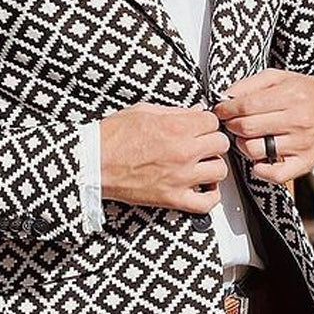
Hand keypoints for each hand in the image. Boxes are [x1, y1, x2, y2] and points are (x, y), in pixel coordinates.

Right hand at [100, 102, 229, 212]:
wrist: (93, 163)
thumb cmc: (112, 138)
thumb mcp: (143, 112)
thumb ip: (174, 112)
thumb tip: (195, 111)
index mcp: (176, 127)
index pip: (212, 122)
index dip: (206, 123)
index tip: (199, 127)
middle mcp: (182, 152)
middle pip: (220, 144)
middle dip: (211, 141)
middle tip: (201, 143)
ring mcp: (180, 177)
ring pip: (219, 170)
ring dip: (212, 166)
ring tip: (201, 164)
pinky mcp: (172, 198)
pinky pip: (206, 202)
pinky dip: (210, 196)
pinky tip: (204, 188)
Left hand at [212, 69, 313, 183]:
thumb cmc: (306, 93)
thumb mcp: (281, 78)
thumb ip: (252, 84)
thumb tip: (225, 96)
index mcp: (292, 95)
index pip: (247, 106)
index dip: (227, 109)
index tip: (221, 110)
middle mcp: (298, 120)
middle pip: (247, 128)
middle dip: (232, 125)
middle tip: (232, 123)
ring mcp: (301, 144)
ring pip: (255, 150)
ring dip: (243, 144)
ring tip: (247, 137)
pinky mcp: (304, 163)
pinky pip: (275, 174)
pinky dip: (260, 169)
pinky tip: (259, 158)